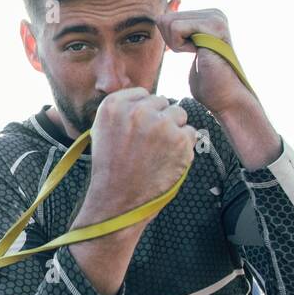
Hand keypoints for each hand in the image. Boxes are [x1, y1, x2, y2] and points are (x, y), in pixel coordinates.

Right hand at [80, 87, 195, 225]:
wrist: (118, 200)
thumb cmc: (111, 168)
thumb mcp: (102, 130)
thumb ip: (123, 110)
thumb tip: (148, 99)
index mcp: (114, 106)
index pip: (142, 94)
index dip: (143, 112)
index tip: (138, 129)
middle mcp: (138, 110)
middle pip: (163, 102)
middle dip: (160, 119)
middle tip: (150, 144)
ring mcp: (161, 124)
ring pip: (179, 114)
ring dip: (174, 130)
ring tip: (159, 152)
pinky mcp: (181, 140)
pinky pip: (191, 132)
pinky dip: (184, 146)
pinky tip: (168, 160)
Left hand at [155, 0, 255, 114]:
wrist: (225, 96)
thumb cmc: (206, 79)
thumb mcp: (184, 46)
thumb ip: (176, 28)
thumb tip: (168, 6)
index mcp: (208, 15)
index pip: (165, 18)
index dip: (170, 42)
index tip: (192, 52)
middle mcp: (214, 12)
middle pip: (165, 19)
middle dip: (172, 43)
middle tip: (195, 55)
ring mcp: (215, 17)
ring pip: (168, 23)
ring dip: (177, 45)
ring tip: (199, 54)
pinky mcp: (213, 26)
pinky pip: (176, 29)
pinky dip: (180, 46)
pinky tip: (200, 54)